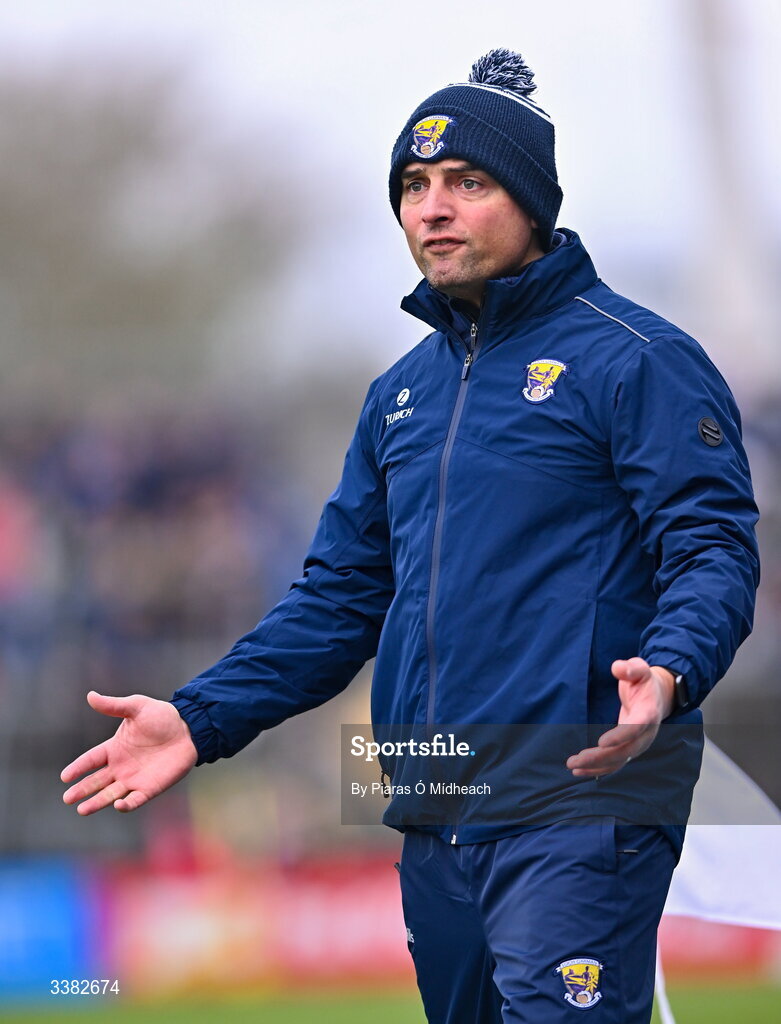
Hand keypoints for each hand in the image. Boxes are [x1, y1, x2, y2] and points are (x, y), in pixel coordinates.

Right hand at [61, 691, 197, 814]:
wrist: (189, 729)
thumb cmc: (162, 716)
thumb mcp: (136, 707)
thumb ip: (114, 705)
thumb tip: (90, 696)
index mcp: (115, 748)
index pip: (90, 760)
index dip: (78, 768)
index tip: (65, 777)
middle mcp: (121, 766)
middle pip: (96, 781)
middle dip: (82, 790)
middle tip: (67, 799)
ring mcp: (134, 779)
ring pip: (110, 794)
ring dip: (97, 802)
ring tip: (82, 810)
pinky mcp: (150, 788)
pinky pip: (135, 800)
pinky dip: (126, 805)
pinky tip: (117, 805)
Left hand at [566, 658, 674, 777]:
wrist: (656, 695)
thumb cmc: (643, 681)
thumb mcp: (639, 669)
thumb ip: (631, 668)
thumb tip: (618, 668)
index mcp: (648, 713)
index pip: (636, 728)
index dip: (620, 736)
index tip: (601, 742)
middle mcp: (646, 734)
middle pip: (625, 750)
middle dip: (602, 757)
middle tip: (577, 759)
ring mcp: (638, 744)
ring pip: (619, 760)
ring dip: (596, 766)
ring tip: (573, 766)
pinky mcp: (629, 748)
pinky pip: (615, 763)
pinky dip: (598, 769)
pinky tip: (580, 771)